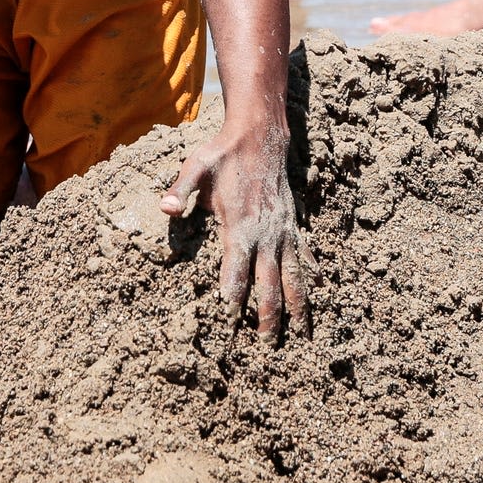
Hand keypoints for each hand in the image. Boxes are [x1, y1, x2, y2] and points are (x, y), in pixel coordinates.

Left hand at [159, 124, 309, 337]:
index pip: (235, 272)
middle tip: (267, 347)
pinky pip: (305, 256)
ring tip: (302, 334)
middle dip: (269, 317)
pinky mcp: (292, 225)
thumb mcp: (195, 167)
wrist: (261, 135)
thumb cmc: (223, 154)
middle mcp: (266, 234)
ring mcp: (283, 231)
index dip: (233, 299)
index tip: (230, 323)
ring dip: (297, 306)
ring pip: (294, 276)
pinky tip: (319, 293)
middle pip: (270, 284)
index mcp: (240, 226)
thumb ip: (180, 191)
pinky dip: (311, 276)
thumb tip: (163, 208)